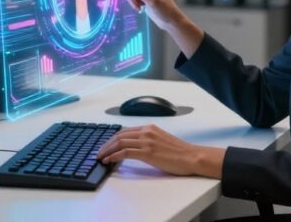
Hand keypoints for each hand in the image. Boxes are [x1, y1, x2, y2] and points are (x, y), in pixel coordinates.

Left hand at [96, 124, 223, 177]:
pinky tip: (110, 161)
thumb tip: (134, 147)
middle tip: (99, 153)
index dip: (112, 139)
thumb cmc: (179, 152)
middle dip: (106, 145)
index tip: (106, 146)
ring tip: (101, 158)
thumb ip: (148, 140)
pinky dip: (115, 156)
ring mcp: (147, 141)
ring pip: (120, 143)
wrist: (191, 157)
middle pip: (119, 136)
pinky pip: (125, 152)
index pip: (125, 131)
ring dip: (108, 151)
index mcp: (149, 128)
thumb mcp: (161, 140)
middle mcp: (146, 132)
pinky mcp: (147, 152)